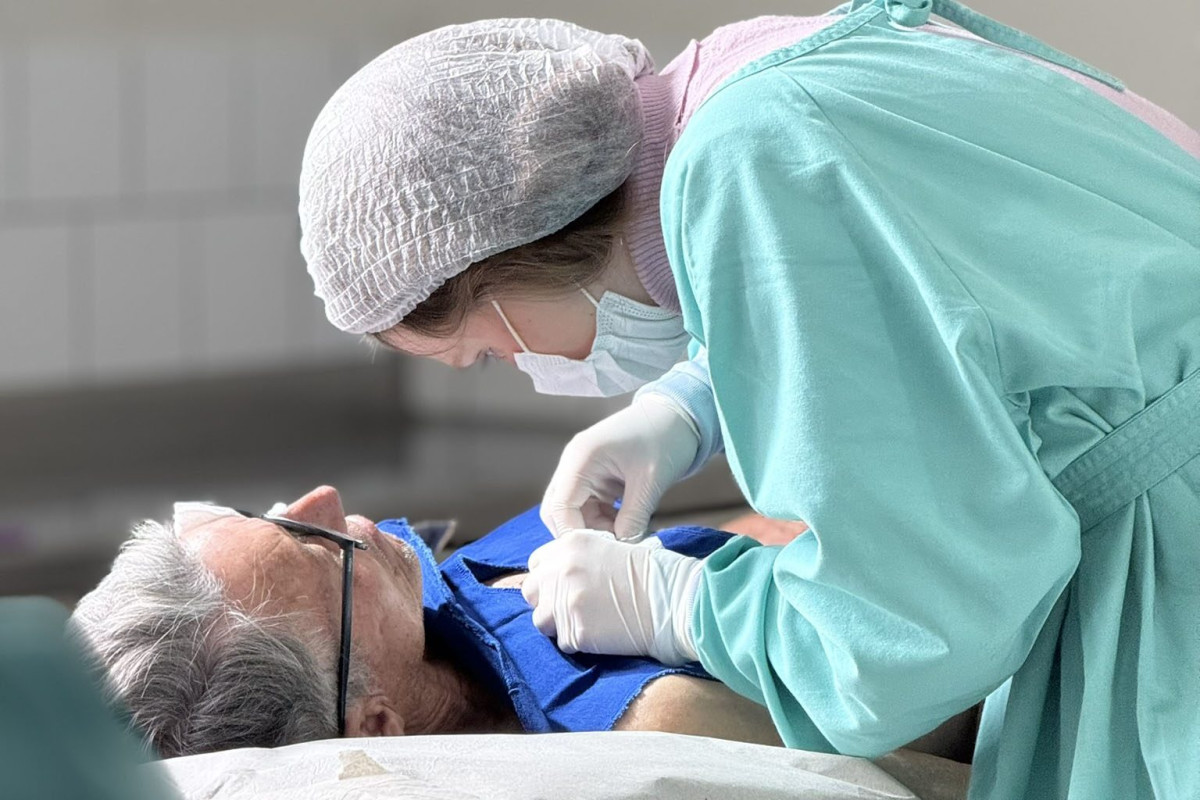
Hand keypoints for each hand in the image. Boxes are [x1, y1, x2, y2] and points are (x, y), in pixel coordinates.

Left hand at [521, 529, 704, 665]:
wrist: (675, 600)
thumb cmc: (655, 573)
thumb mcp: (613, 548)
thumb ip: (582, 557)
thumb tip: (567, 571)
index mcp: (571, 543)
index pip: (537, 562)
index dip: (549, 576)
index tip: (563, 586)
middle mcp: (562, 569)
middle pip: (531, 590)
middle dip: (546, 600)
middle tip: (570, 608)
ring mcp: (565, 602)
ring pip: (540, 619)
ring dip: (558, 624)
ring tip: (585, 624)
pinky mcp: (575, 631)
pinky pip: (563, 642)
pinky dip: (578, 643)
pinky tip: (600, 635)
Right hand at [541, 394, 700, 540]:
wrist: (680, 414)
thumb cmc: (666, 438)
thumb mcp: (650, 482)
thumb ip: (633, 519)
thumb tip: (620, 550)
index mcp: (581, 458)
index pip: (559, 507)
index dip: (574, 534)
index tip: (600, 552)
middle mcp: (574, 463)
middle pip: (558, 510)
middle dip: (581, 533)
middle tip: (612, 547)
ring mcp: (583, 469)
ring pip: (574, 511)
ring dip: (595, 528)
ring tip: (627, 535)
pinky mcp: (596, 475)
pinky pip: (589, 506)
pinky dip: (604, 520)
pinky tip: (627, 525)